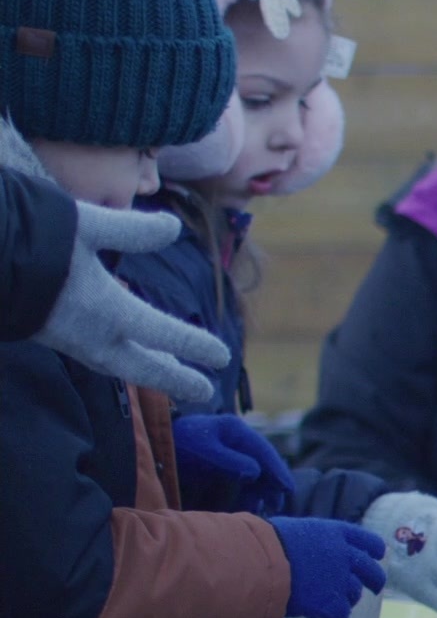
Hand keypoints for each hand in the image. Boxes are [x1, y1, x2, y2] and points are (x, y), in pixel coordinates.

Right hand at [33, 201, 230, 401]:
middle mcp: (88, 334)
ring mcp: (65, 338)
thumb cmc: (32, 237)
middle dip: (173, 378)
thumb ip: (133, 230)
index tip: (223, 358)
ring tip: (174, 376)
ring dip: (147, 371)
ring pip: (115, 364)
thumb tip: (173, 228)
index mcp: (106, 311)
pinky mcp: (47, 332)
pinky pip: (93, 355)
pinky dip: (118, 358)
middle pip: (141, 366)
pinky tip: (125, 350)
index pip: (162, 333)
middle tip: (205, 392)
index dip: (194, 345)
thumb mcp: (88, 225)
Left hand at [171, 413, 294, 514]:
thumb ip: (230, 461)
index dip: (277, 470)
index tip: (287, 488)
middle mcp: (237, 441)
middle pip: (263, 464)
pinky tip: (247, 505)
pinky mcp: (220, 466)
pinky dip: (246, 493)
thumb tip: (255, 473)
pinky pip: (241, 480)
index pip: (264, 451)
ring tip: (261, 508)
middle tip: (276, 505)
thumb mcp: (204, 450)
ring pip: (254, 474)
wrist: (153, 445)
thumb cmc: (178, 444)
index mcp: (236, 431)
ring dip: (259, 491)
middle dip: (271, 484)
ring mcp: (229, 453)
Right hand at [269, 517, 386, 617]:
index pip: (367, 540)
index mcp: (335, 533)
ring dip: (347, 599)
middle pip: (371, 570)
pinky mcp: (331, 602)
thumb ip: (312, 541)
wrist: (259, 563)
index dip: (374, 549)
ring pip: (354, 594)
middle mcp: (344, 555)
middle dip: (375, 580)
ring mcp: (340, 579)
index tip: (378, 555)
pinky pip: (341, 614)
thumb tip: (308, 548)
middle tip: (375, 587)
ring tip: (334, 604)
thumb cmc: (266, 543)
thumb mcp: (294, 531)